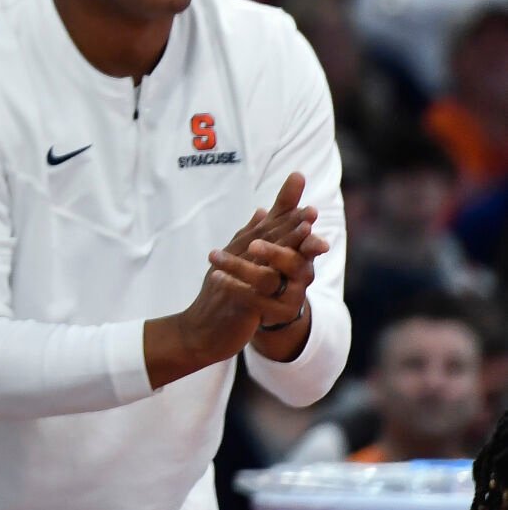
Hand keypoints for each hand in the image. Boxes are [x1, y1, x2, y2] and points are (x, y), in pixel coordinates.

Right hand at [145, 174, 322, 387]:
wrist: (198, 330)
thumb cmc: (219, 297)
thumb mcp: (234, 263)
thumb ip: (248, 236)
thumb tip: (263, 210)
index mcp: (238, 249)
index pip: (264, 223)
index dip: (284, 205)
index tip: (299, 179)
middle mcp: (236, 258)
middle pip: (265, 234)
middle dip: (290, 218)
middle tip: (311, 204)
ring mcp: (236, 278)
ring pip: (264, 255)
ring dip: (286, 241)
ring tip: (307, 229)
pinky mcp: (239, 301)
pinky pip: (257, 287)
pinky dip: (273, 276)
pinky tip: (290, 271)